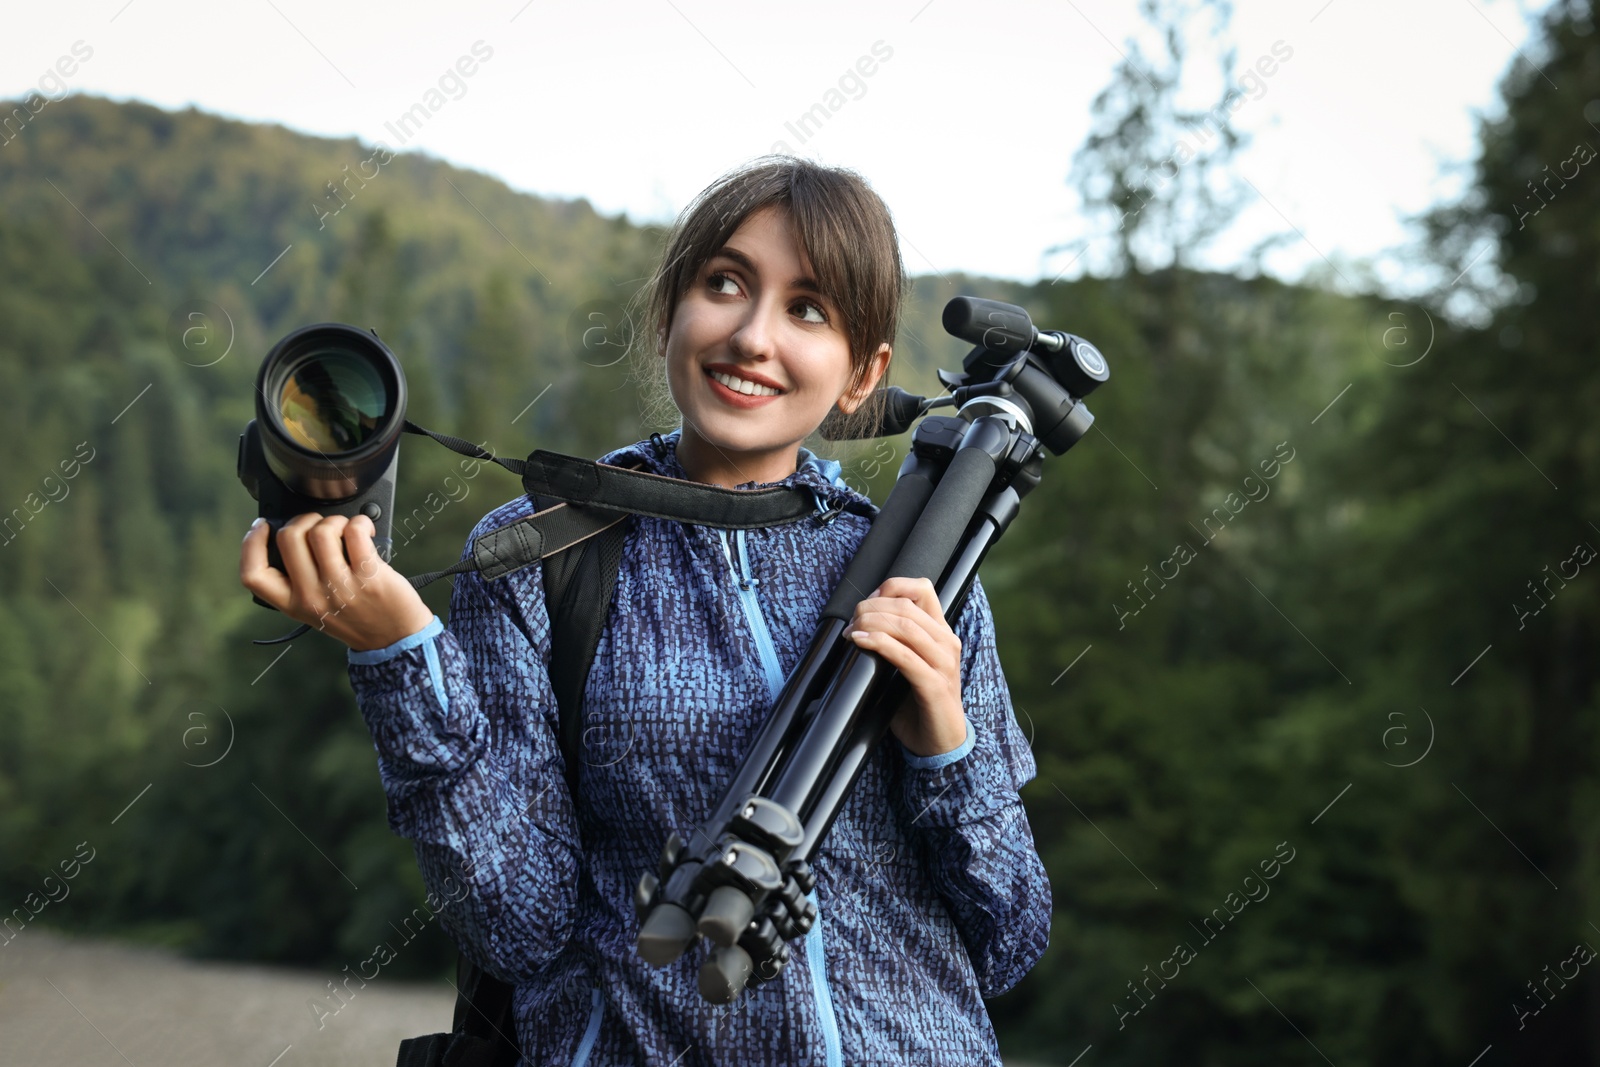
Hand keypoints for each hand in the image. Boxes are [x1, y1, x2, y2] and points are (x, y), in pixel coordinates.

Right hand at [240, 513, 434, 652]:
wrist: (395, 639)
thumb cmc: (357, 618)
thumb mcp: (315, 609)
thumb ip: (299, 580)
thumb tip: (293, 535)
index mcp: (293, 604)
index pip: (253, 575)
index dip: (250, 543)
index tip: (261, 526)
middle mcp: (312, 596)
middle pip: (288, 538)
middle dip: (303, 519)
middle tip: (318, 524)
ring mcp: (340, 586)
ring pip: (321, 531)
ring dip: (334, 520)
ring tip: (344, 530)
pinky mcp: (369, 576)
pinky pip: (354, 531)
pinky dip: (359, 523)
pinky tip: (364, 530)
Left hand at [847, 576, 966, 757]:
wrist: (939, 744)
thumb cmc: (918, 704)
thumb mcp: (908, 665)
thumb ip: (896, 642)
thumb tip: (860, 623)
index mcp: (941, 633)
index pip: (922, 589)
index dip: (891, 587)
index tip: (867, 602)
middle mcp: (947, 643)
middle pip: (906, 606)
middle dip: (871, 607)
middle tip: (851, 620)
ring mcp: (943, 664)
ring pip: (906, 626)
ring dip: (871, 623)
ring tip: (851, 632)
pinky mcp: (934, 686)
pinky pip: (904, 656)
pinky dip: (879, 644)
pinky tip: (860, 642)